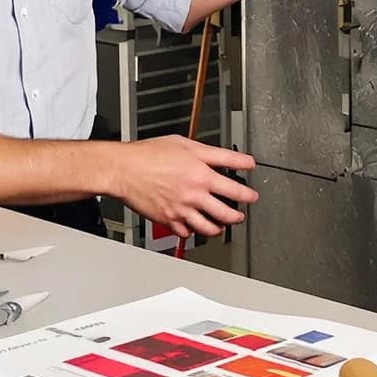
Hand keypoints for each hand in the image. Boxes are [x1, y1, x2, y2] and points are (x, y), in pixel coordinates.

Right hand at [109, 137, 258, 237]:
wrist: (124, 169)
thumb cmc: (150, 154)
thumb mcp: (187, 144)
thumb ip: (215, 154)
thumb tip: (238, 158)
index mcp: (201, 175)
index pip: (235, 188)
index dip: (248, 193)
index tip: (252, 195)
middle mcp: (194, 195)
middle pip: (226, 214)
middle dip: (238, 216)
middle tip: (240, 214)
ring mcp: (181, 210)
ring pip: (208, 228)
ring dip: (219, 228)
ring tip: (221, 225)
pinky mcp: (168, 219)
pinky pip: (186, 232)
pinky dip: (192, 231)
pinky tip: (194, 226)